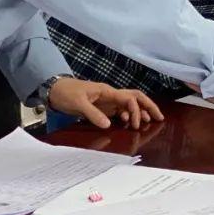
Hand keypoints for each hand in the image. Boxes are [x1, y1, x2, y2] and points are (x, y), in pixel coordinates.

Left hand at [47, 78, 164, 129]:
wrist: (54, 89)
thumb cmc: (66, 93)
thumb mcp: (78, 104)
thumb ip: (93, 114)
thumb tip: (108, 125)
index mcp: (107, 91)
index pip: (129, 98)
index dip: (136, 110)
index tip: (136, 124)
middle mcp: (110, 94)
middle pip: (135, 97)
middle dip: (148, 106)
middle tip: (159, 117)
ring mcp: (107, 100)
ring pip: (129, 104)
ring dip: (139, 112)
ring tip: (148, 122)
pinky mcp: (102, 106)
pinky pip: (120, 110)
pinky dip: (127, 116)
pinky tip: (128, 123)